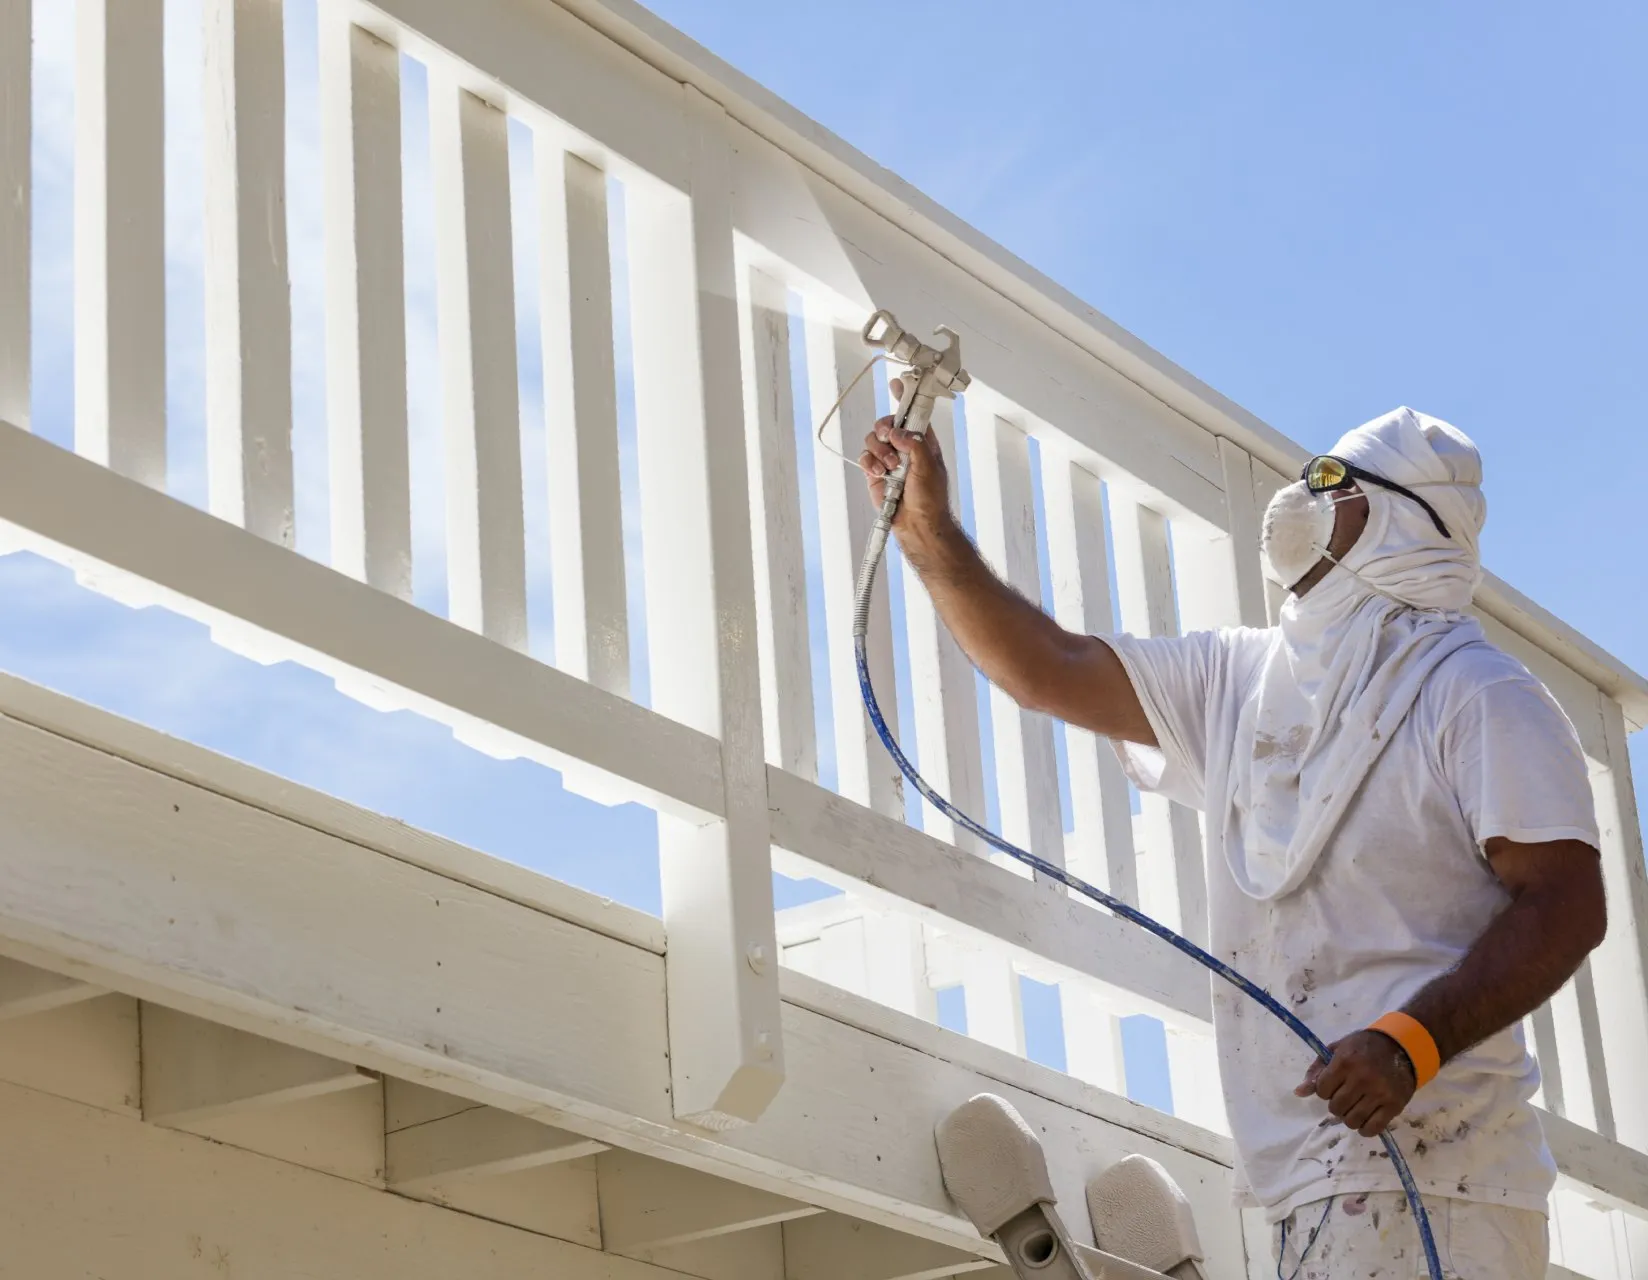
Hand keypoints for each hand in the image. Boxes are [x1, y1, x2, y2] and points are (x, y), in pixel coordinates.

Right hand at [858, 377, 953, 540]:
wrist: (917, 524)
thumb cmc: (931, 499)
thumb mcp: (929, 467)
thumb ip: (915, 444)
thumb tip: (897, 432)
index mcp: (923, 442)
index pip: (914, 414)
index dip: (905, 398)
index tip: (897, 385)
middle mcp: (904, 448)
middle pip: (887, 424)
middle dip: (885, 428)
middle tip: (889, 438)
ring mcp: (889, 460)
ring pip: (873, 440)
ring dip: (879, 451)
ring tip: (889, 467)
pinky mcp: (875, 473)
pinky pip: (865, 458)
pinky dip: (870, 463)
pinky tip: (879, 473)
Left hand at [1294, 1029, 1416, 1137]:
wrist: (1400, 1047)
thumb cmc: (1362, 1047)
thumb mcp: (1336, 1050)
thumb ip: (1317, 1070)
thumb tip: (1299, 1092)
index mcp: (1345, 1062)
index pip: (1322, 1090)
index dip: (1324, 1090)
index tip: (1332, 1085)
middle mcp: (1362, 1078)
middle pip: (1336, 1108)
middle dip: (1336, 1104)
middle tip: (1344, 1096)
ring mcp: (1379, 1093)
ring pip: (1352, 1121)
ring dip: (1349, 1117)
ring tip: (1354, 1107)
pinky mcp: (1394, 1106)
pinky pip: (1373, 1128)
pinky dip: (1364, 1129)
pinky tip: (1364, 1120)